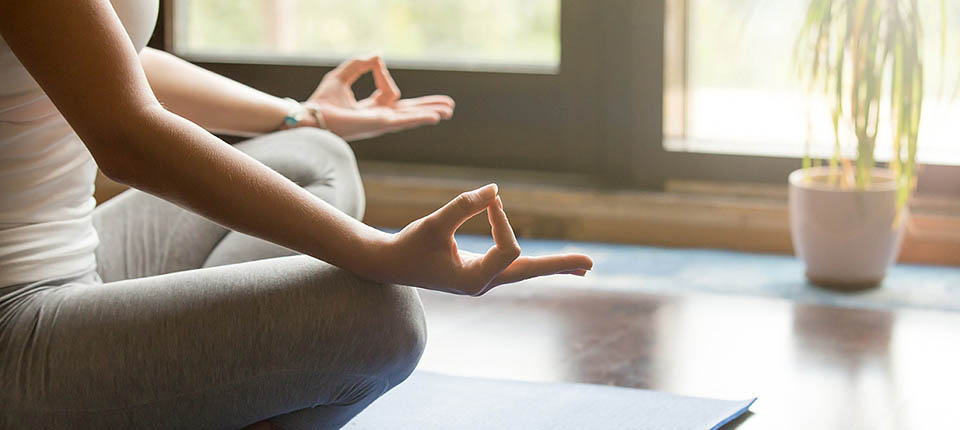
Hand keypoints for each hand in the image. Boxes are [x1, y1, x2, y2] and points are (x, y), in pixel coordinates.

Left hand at [306, 54, 454, 140]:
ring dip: (430, 112)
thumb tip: (378, 56)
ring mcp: (382, 123)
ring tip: (448, 110)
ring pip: (411, 116)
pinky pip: (405, 119)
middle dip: (428, 107)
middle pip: (409, 111)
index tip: (376, 62)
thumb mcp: (342, 75)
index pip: (389, 92)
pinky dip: (421, 117)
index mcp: (371, 109)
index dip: (383, 75)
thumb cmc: (323, 100)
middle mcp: (379, 118)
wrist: (313, 115)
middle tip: (448, 107)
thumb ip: (360, 64)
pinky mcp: (381, 124)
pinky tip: (435, 117)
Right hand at [382, 184, 593, 295]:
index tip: (490, 200)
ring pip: (524, 271)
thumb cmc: (407, 245)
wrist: (387, 265)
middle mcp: (483, 283)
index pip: (508, 247)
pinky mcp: (478, 272)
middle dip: (559, 265)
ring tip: (583, 266)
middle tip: (591, 264)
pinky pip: (512, 266)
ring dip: (553, 266)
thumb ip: (463, 205)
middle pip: (529, 271)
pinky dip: (533, 262)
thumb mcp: (433, 223)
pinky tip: (552, 264)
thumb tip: (495, 189)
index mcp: (474, 280)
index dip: (503, 220)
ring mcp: (482, 280)